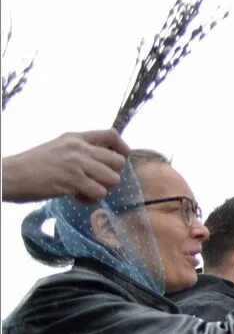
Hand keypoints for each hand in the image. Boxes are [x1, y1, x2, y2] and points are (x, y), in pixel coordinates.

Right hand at [2, 130, 129, 203]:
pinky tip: (76, 198)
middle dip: (111, 175)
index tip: (118, 161)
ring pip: (113, 179)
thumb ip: (81, 151)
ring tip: (84, 191)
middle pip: (118, 161)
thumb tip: (105, 162)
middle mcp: (79, 147)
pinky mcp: (73, 180)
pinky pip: (99, 192)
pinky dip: (91, 199)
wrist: (10, 174)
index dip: (122, 149)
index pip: (111, 134)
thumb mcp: (59, 148)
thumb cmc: (32, 165)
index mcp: (75, 137)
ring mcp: (77, 163)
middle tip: (95, 182)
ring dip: (102, 189)